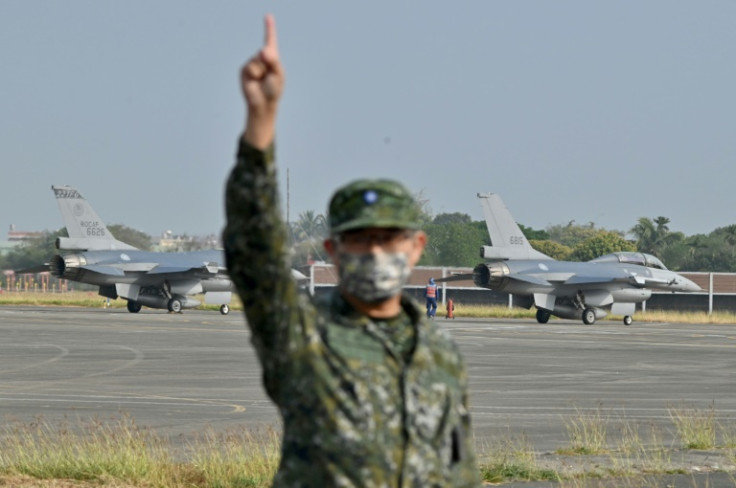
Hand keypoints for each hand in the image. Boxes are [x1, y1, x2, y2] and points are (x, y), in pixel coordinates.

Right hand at [241, 14, 283, 148]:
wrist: (262, 103)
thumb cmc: (273, 90)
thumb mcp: (278, 75)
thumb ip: (273, 61)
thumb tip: (263, 50)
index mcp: (272, 58)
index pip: (270, 41)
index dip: (269, 28)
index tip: (268, 16)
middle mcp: (261, 59)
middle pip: (265, 52)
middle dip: (269, 62)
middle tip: (269, 76)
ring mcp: (252, 63)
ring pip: (257, 60)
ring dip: (262, 72)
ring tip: (262, 81)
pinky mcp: (244, 70)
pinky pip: (250, 67)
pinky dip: (254, 75)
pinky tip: (255, 82)